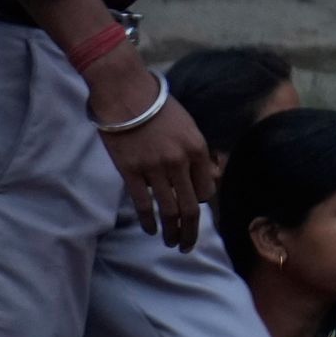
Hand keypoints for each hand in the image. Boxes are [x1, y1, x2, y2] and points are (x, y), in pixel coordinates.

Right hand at [91, 58, 218, 249]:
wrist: (125, 92)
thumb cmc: (156, 105)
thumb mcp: (187, 124)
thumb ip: (197, 152)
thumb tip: (210, 176)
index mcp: (197, 148)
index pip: (206, 191)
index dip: (200, 205)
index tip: (192, 210)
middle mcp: (179, 161)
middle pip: (191, 208)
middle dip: (190, 232)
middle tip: (187, 245)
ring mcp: (155, 168)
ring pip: (169, 211)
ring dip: (171, 232)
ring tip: (170, 242)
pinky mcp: (131, 171)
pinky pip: (144, 204)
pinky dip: (149, 222)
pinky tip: (151, 230)